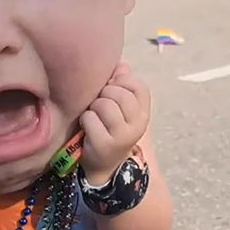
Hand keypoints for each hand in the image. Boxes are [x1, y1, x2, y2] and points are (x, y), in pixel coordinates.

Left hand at [79, 62, 150, 185]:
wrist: (104, 164)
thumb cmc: (110, 127)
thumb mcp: (120, 107)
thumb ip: (122, 83)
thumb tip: (122, 65)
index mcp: (144, 112)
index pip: (138, 85)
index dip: (121, 82)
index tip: (112, 90)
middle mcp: (138, 124)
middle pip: (118, 93)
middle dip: (103, 95)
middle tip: (100, 106)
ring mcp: (123, 136)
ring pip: (103, 104)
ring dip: (93, 108)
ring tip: (95, 117)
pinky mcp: (105, 145)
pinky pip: (90, 118)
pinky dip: (85, 120)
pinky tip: (88, 128)